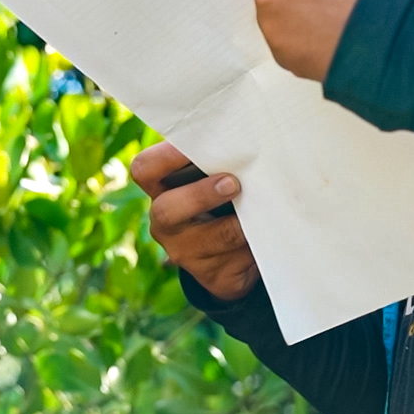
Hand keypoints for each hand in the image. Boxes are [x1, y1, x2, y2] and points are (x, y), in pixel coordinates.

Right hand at [130, 141, 259, 300]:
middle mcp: (166, 223)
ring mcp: (186, 253)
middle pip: (167, 210)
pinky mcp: (214, 276)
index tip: (201, 142)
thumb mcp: (211, 177)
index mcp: (161, 189)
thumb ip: (215, 160)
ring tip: (263, 208)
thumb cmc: (223, 197)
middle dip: (201, 195)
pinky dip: (255, 244)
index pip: (145, 170)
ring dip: (238, 224)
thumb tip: (244, 137)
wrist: (233, 251)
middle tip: (232, 184)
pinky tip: (268, 231)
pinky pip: (235, 262)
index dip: (167, 155)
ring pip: (211, 240)